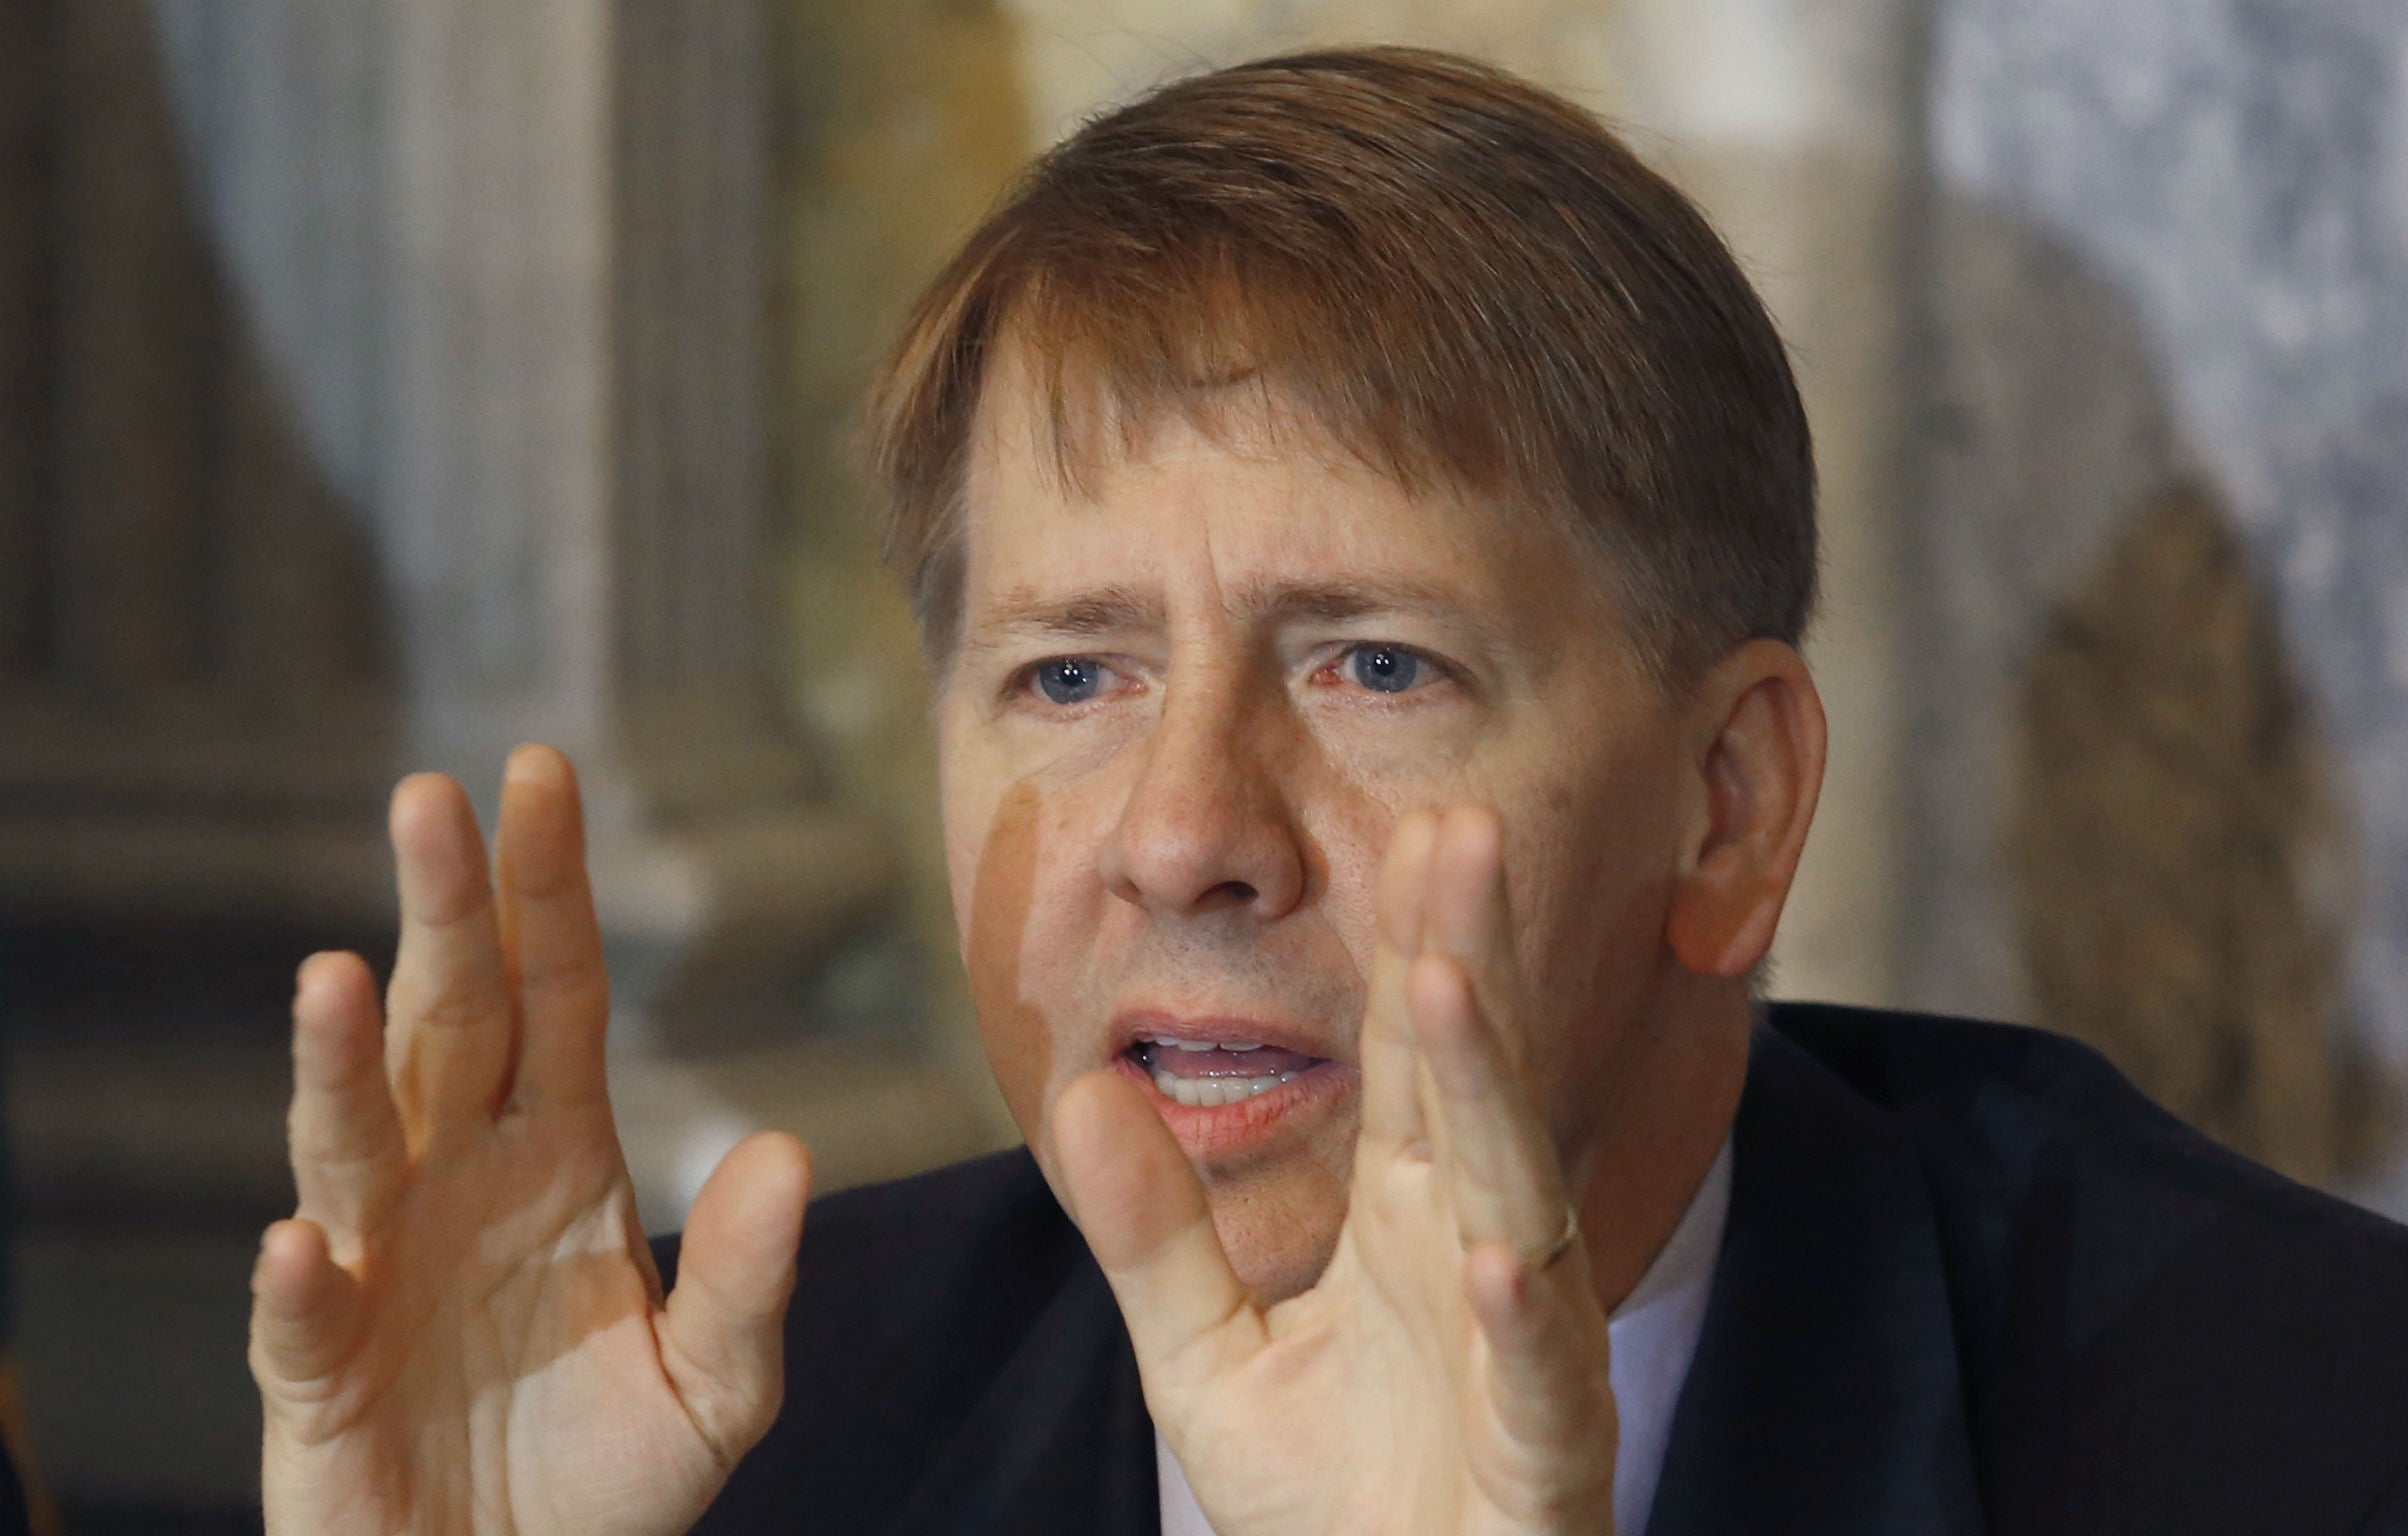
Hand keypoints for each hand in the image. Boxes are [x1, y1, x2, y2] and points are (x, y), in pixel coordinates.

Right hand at [249, 746, 811, 1535]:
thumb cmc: (609, 1484)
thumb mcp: (717, 1387)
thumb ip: (752, 1281)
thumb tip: (789, 1149)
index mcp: (560, 1156)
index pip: (555, 993)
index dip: (545, 889)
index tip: (539, 772)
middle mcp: (460, 1182)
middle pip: (450, 1023)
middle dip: (441, 912)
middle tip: (431, 794)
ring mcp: (379, 1267)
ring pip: (353, 1141)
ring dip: (339, 1065)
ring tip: (337, 978)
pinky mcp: (317, 1377)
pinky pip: (303, 1323)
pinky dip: (299, 1287)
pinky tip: (306, 1245)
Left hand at [1053, 805, 1617, 1535]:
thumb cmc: (1328, 1502)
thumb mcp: (1205, 1353)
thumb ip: (1153, 1229)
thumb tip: (1082, 1089)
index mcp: (1410, 1217)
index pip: (1418, 1056)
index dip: (1418, 941)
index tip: (1417, 824)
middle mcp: (1478, 1255)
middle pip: (1477, 1085)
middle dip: (1470, 955)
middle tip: (1462, 826)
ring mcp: (1524, 1350)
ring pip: (1516, 1199)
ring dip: (1491, 1093)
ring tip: (1449, 983)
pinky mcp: (1548, 1455)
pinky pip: (1542, 1377)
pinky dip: (1522, 1316)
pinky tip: (1495, 1253)